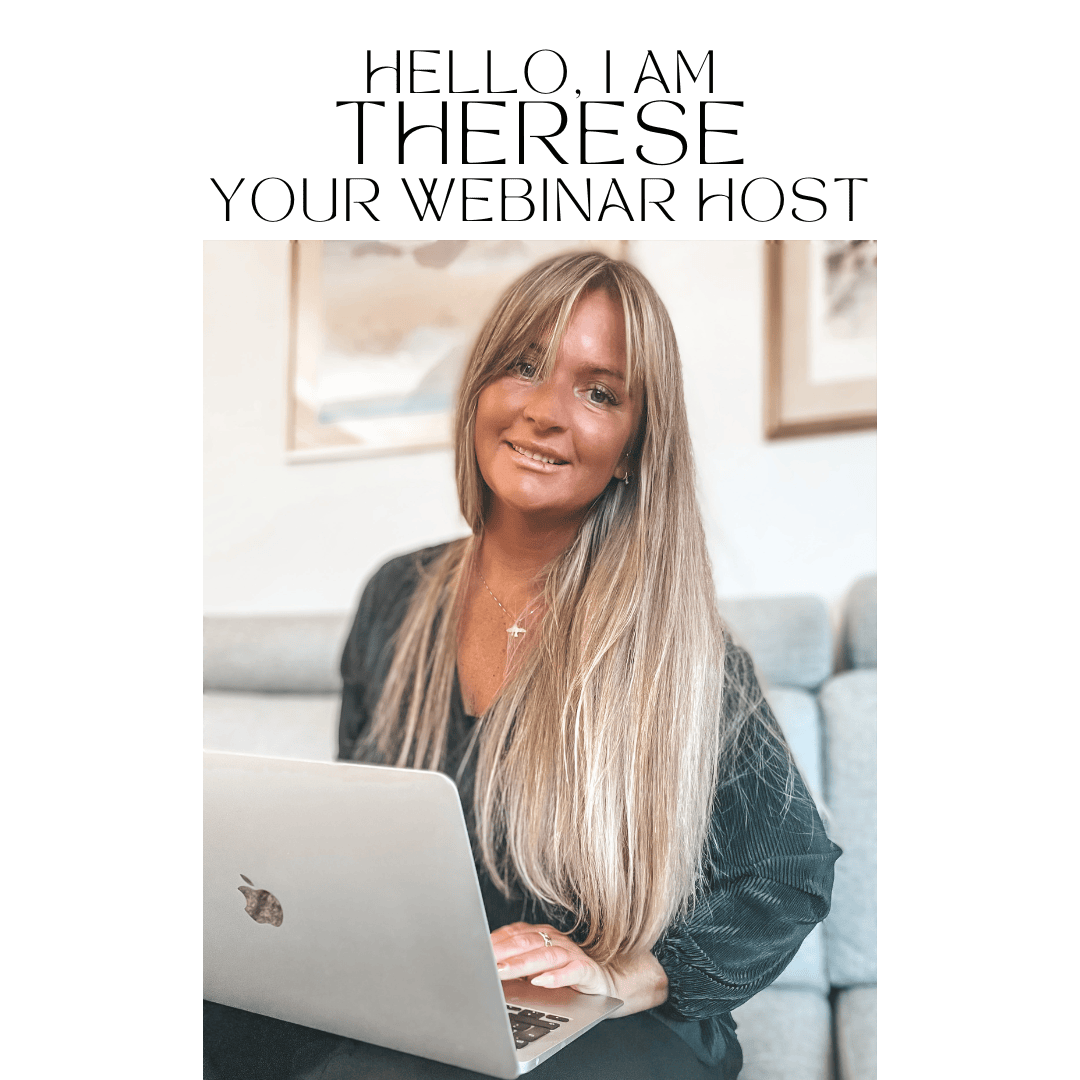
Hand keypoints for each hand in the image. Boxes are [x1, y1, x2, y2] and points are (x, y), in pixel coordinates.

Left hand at [490, 922, 667, 1015]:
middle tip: (482, 961)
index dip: (495, 940)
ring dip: (522, 963)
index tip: (474, 947)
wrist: (613, 980)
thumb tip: (486, 963)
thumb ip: (518, 961)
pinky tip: (541, 981)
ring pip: (545, 955)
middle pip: (526, 942)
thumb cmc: (571, 973)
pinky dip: (556, 976)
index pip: (516, 933)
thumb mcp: (541, 966)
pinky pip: (572, 971)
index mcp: (543, 936)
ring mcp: (573, 954)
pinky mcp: (589, 971)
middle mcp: (557, 941)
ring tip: (502, 972)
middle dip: (502, 951)